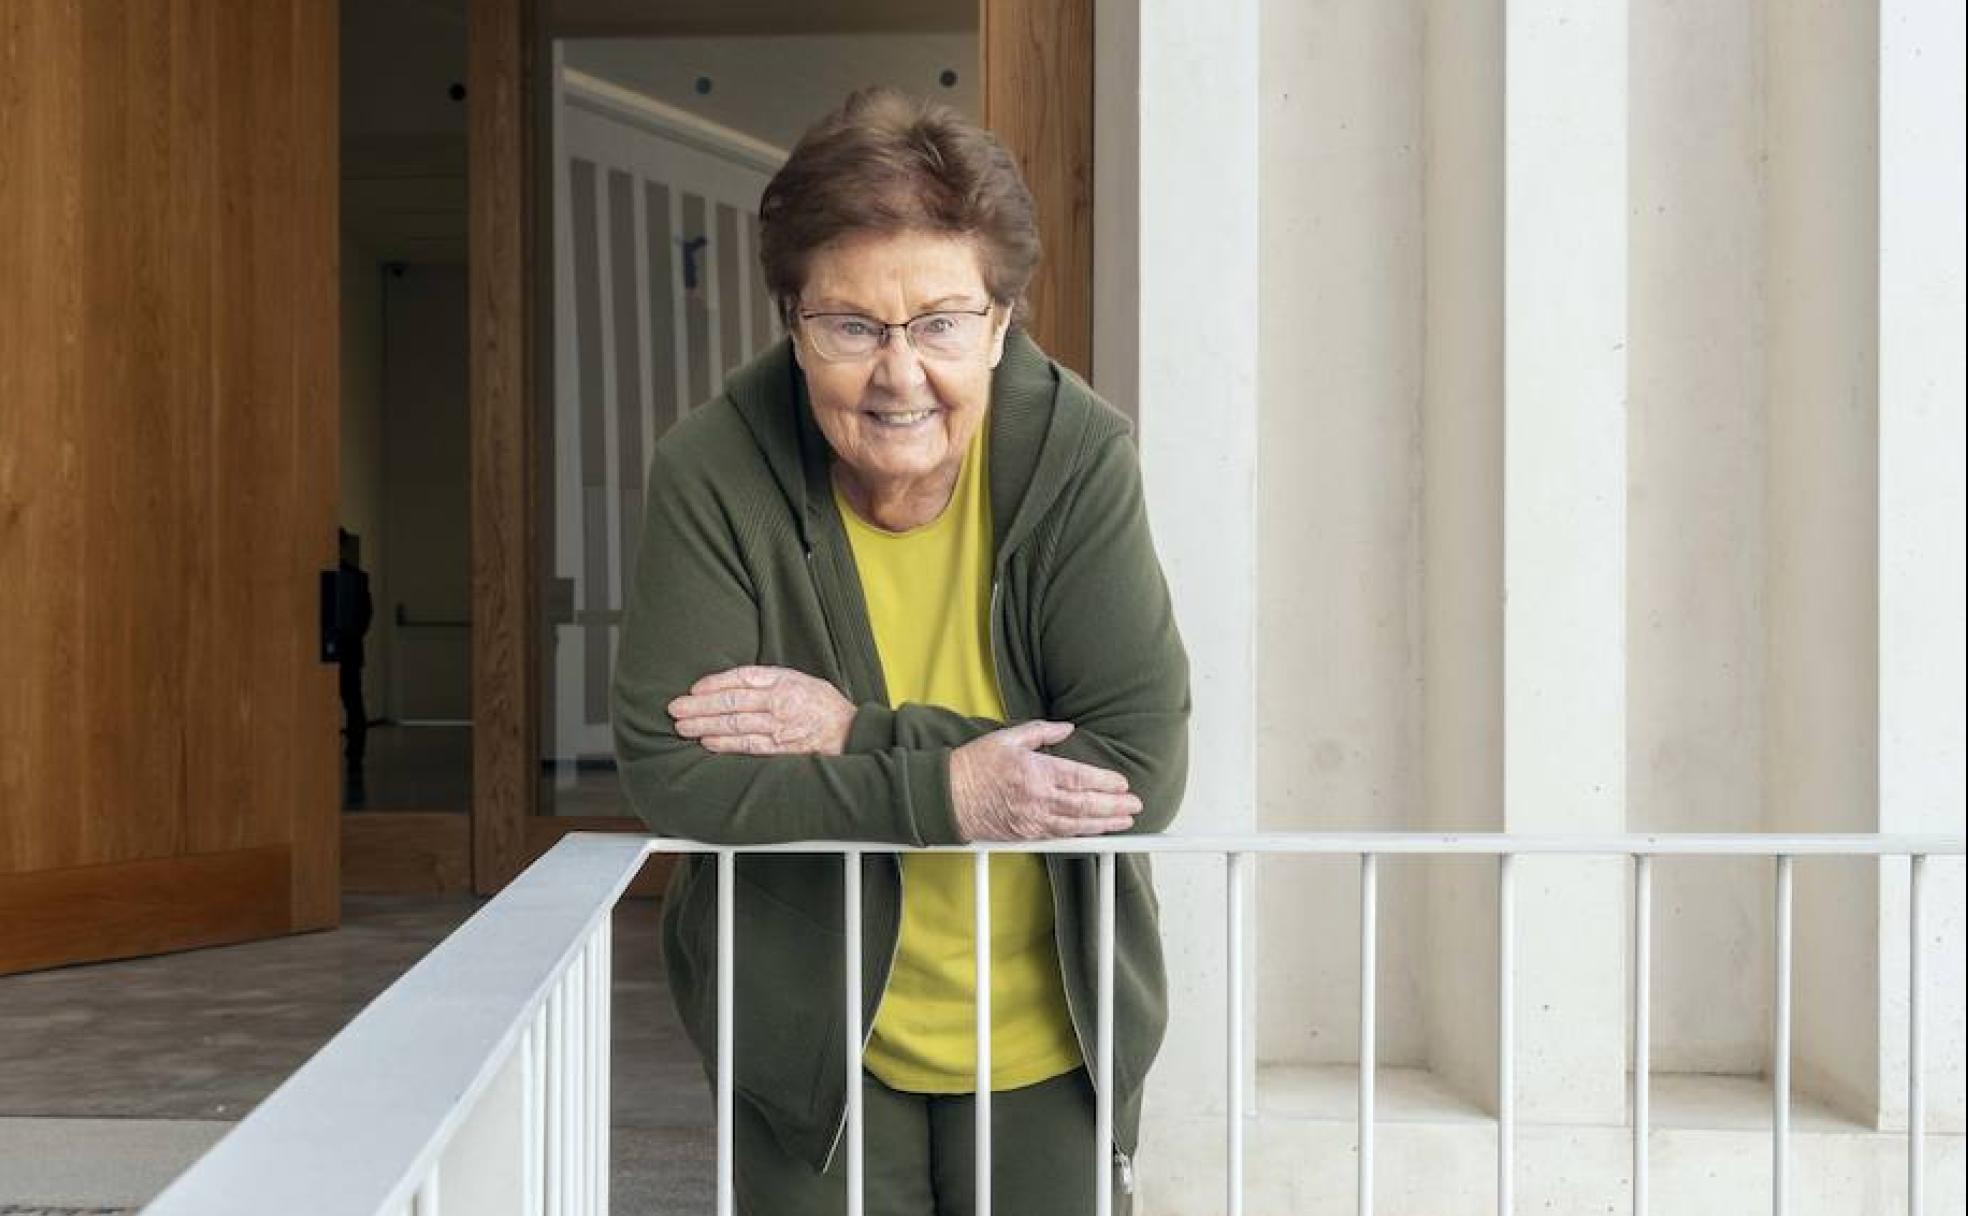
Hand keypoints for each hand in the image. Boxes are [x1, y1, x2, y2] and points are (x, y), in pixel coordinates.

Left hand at [667, 665, 855, 755]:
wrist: (850, 733)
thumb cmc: (822, 705)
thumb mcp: (798, 679)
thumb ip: (768, 680)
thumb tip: (733, 683)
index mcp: (782, 681)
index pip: (740, 678)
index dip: (714, 683)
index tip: (694, 688)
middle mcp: (779, 702)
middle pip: (731, 703)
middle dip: (699, 706)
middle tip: (675, 709)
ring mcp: (779, 727)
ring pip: (734, 725)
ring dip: (704, 726)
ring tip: (682, 727)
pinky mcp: (780, 748)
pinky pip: (747, 745)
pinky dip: (724, 744)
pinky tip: (707, 742)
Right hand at [948, 720, 1141, 840]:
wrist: (947, 797)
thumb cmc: (973, 766)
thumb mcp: (1007, 737)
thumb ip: (1041, 731)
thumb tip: (1067, 729)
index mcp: (1036, 772)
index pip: (1080, 778)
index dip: (1105, 782)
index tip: (1122, 783)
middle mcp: (1038, 798)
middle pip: (1085, 805)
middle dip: (1114, 806)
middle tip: (1135, 805)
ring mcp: (1033, 819)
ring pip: (1077, 825)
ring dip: (1105, 824)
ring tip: (1125, 821)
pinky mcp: (1026, 834)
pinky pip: (1060, 837)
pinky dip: (1082, 835)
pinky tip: (1095, 832)